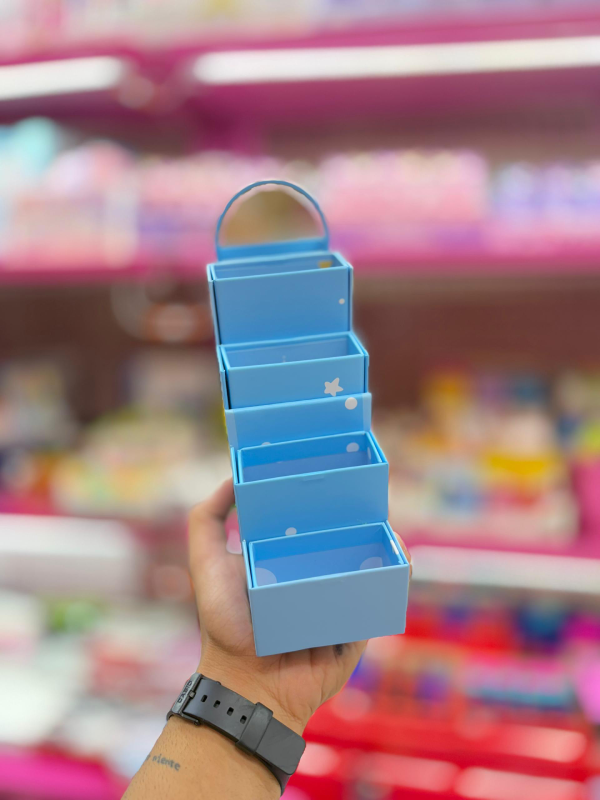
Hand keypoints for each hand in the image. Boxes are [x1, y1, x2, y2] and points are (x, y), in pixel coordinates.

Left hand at [188, 479, 410, 735]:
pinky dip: (396, 573)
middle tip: (362, 488)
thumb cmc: (225, 623)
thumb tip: (232, 477)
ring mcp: (337, 598)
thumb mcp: (206, 563)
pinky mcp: (358, 622)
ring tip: (382, 515)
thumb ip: (207, 520)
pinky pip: (381, 595)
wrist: (248, 683)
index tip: (328, 465)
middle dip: (353, 514)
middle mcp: (312, 574)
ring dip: (381, 538)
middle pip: (339, 537)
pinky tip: (400, 550)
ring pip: (367, 562)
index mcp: (283, 557)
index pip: (305, 520)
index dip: (315, 496)